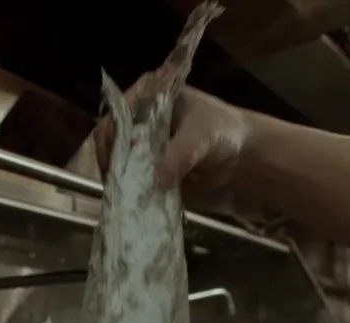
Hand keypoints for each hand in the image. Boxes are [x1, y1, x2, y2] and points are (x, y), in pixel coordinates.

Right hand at [93, 75, 252, 196]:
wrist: (240, 154)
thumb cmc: (221, 130)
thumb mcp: (203, 135)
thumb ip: (181, 153)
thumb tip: (157, 179)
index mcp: (148, 95)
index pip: (117, 113)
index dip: (111, 135)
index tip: (116, 160)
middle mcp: (136, 118)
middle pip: (108, 138)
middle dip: (111, 160)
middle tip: (119, 182)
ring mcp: (138, 144)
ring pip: (115, 160)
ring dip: (118, 177)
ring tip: (125, 193)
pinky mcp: (145, 168)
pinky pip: (129, 179)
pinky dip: (129, 189)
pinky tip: (133, 200)